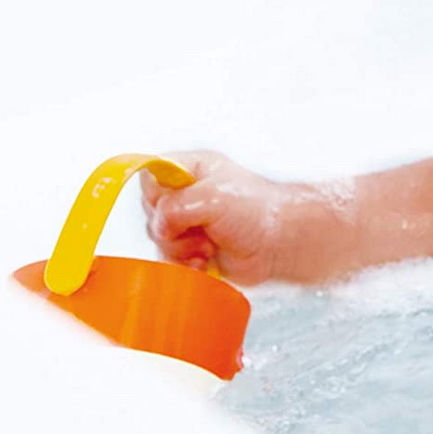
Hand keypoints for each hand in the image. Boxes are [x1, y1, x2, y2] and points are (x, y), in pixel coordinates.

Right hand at [140, 149, 304, 286]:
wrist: (280, 244)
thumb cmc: (259, 213)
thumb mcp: (213, 197)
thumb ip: (176, 206)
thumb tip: (160, 224)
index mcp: (192, 169)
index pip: (151, 173)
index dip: (156, 194)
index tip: (171, 208)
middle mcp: (187, 193)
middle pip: (151, 210)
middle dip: (171, 227)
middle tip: (199, 228)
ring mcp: (188, 222)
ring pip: (159, 238)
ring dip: (181, 249)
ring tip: (207, 246)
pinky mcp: (191, 248)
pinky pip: (169, 258)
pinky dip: (184, 264)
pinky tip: (204, 261)